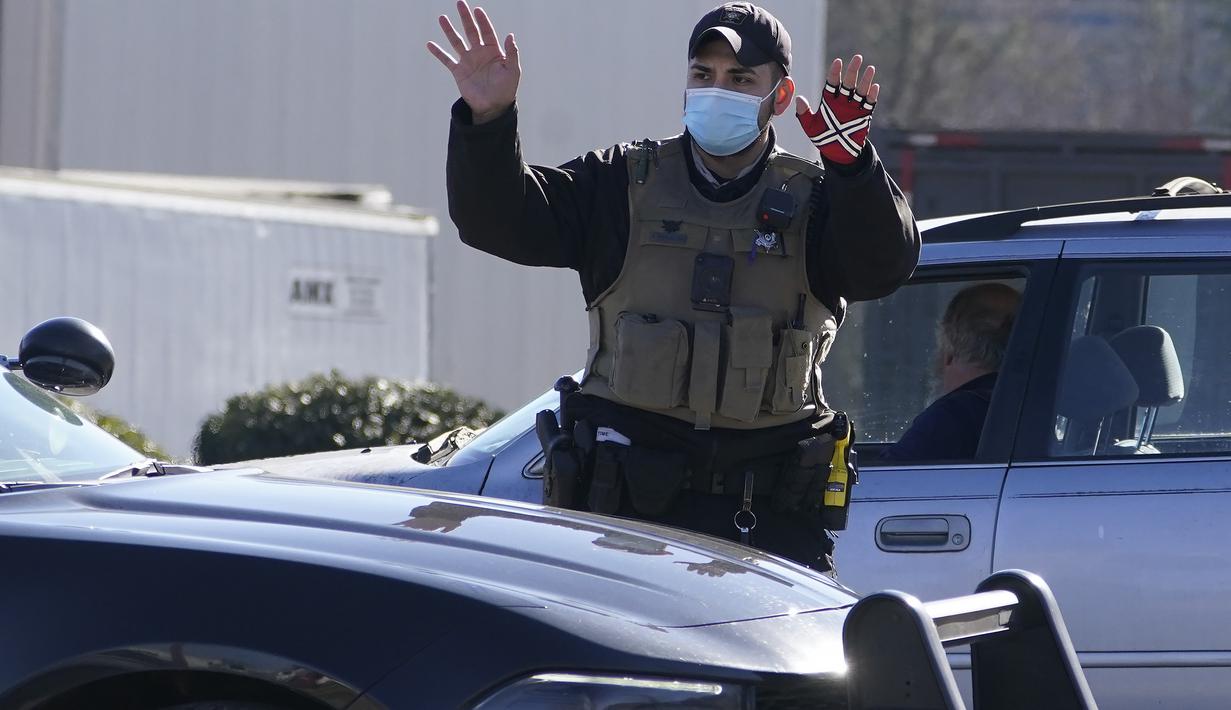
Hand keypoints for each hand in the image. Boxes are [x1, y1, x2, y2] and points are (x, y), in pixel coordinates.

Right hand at [426, 1, 519, 123]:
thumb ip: (512, 54)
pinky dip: (438, 52)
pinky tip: (430, 44)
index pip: (487, 31)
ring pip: (457, 41)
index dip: (482, 20)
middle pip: (471, 31)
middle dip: (466, 17)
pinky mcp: (459, 72)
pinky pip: (446, 60)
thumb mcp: (513, 71)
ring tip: (442, 18)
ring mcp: (468, 61)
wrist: (493, 107)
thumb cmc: (506, 89)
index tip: (477, 9)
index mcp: (493, 51)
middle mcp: (479, 53)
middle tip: (460, 3)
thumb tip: (510, 35)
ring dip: (449, 30)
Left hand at [796, 54, 878, 163]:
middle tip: (857, 58)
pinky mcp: (863, 116)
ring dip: (865, 81)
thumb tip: (799, 98)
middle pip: (848, 83)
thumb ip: (804, 113)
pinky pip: (869, 104)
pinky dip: (872, 96)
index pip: (832, 83)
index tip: (838, 62)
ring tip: (870, 69)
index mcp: (829, 101)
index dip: (835, 73)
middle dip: (853, 71)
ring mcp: (854, 108)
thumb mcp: (810, 126)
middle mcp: (842, 102)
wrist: (837, 152)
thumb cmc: (822, 137)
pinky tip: (875, 87)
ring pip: (860, 91)